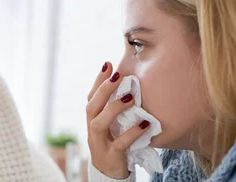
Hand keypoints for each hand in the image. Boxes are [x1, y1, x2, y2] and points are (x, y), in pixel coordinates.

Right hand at [86, 62, 150, 178]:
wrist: (109, 175)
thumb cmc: (114, 146)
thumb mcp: (113, 127)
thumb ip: (117, 110)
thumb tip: (132, 87)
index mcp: (93, 121)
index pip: (91, 97)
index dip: (97, 81)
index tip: (108, 64)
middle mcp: (93, 130)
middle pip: (91, 107)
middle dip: (103, 90)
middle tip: (117, 75)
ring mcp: (100, 144)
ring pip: (99, 123)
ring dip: (113, 108)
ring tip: (129, 97)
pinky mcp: (111, 157)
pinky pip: (119, 144)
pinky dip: (131, 133)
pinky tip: (144, 123)